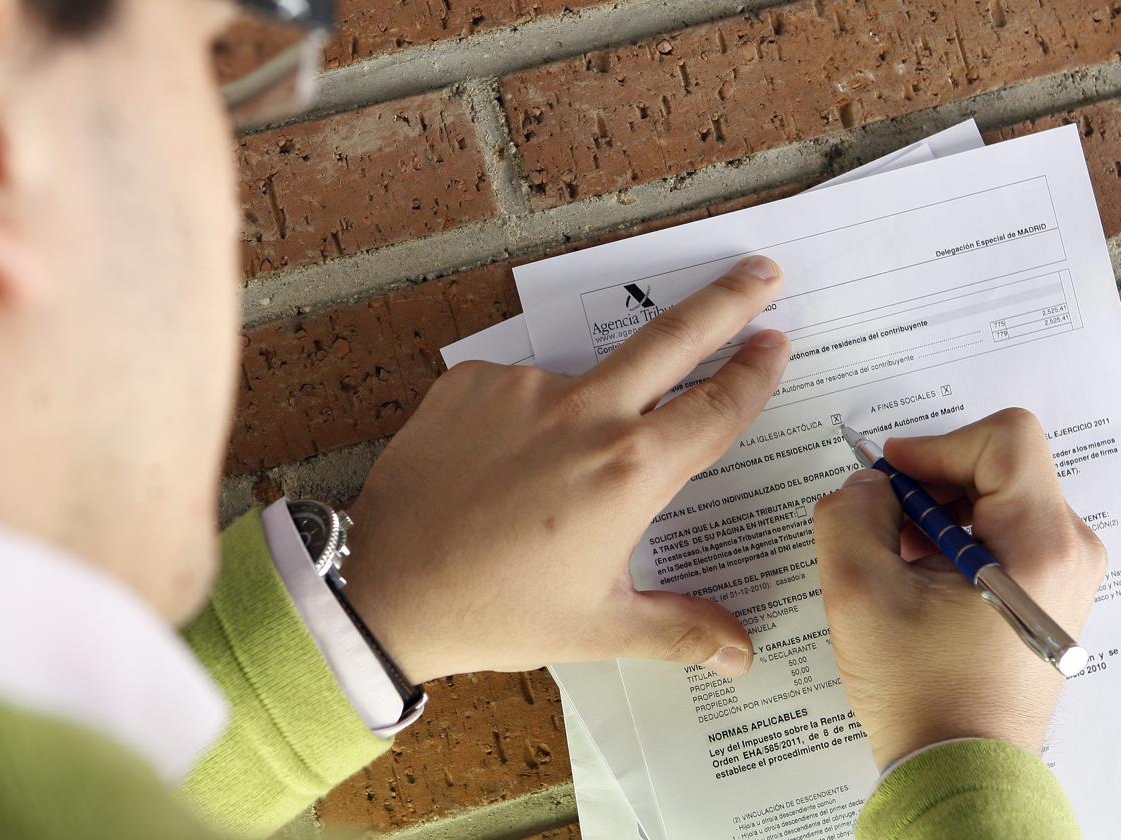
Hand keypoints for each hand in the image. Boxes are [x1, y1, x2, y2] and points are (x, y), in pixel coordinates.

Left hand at [342, 256, 790, 682]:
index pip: (715, 408)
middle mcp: (583, 413)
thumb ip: (680, 630)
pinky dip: (521, 422)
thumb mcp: (597, 627)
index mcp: (629, 470)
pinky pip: (516, 390)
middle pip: (671, 340)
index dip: (753, 373)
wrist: (384, 588)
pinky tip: (499, 471)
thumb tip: (741, 654)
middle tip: (760, 272)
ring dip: (581, 419)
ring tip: (539, 490)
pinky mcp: (471, 381)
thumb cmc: (495, 610)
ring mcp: (523, 388)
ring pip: (580, 386)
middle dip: (724, 302)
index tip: (776, 342)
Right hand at [814, 408, 1106, 768]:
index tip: (894, 475)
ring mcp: (1062, 574)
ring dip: (938, 514)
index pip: (1005, 438)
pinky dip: (955, 540)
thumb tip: (867, 486)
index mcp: (1037, 545)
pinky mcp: (1047, 591)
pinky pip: (1002, 533)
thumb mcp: (858, 592)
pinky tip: (920, 579)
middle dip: (931, 484)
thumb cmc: (923, 692)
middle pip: (999, 466)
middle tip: (884, 524)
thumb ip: (848, 514)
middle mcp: (1066, 553)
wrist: (959, 763)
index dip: (938, 444)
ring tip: (899, 561)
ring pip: (997, 498)